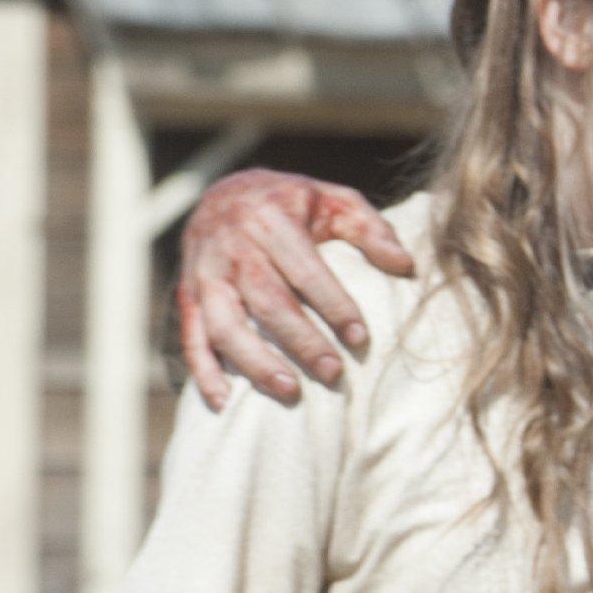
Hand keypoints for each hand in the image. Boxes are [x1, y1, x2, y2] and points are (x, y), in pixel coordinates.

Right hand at [175, 170, 412, 408]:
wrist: (224, 191)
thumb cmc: (292, 202)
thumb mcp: (334, 199)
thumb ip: (370, 229)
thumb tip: (405, 265)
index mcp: (272, 220)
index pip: (306, 271)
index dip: (334, 305)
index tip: (361, 338)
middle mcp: (233, 248)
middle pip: (268, 302)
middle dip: (302, 341)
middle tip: (334, 374)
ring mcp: (205, 274)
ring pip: (225, 324)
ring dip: (256, 362)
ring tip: (290, 392)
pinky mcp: (187, 295)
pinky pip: (191, 336)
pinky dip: (204, 371)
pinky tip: (224, 401)